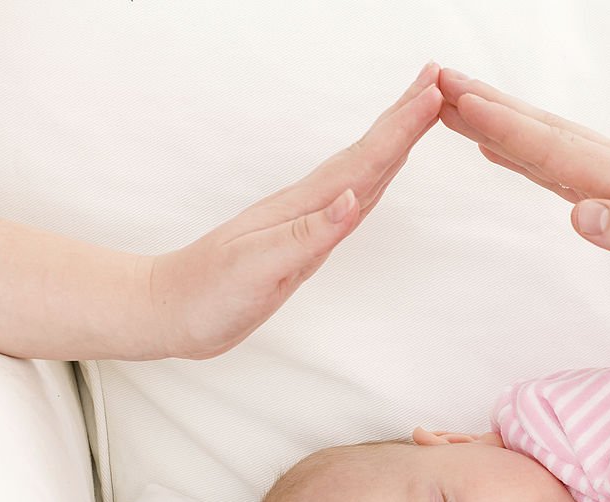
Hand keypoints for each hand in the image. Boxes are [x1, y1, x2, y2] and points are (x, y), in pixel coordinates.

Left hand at [147, 64, 442, 358]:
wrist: (172, 311)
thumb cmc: (208, 292)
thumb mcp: (259, 266)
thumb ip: (309, 233)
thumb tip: (352, 199)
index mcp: (303, 208)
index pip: (363, 161)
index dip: (401, 129)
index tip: (433, 94)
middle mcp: (309, 207)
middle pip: (367, 155)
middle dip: (404, 120)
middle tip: (437, 83)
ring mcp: (308, 222)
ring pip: (363, 174)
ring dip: (393, 144)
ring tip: (420, 115)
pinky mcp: (305, 242)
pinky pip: (351, 203)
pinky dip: (373, 181)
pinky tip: (379, 176)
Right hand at [438, 68, 609, 329]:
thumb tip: (580, 212)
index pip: (557, 150)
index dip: (505, 126)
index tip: (457, 100)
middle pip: (543, 131)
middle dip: (488, 106)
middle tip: (436, 82)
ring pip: (547, 141)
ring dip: (500, 120)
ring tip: (453, 103)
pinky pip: (559, 165)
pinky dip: (523, 150)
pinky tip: (501, 147)